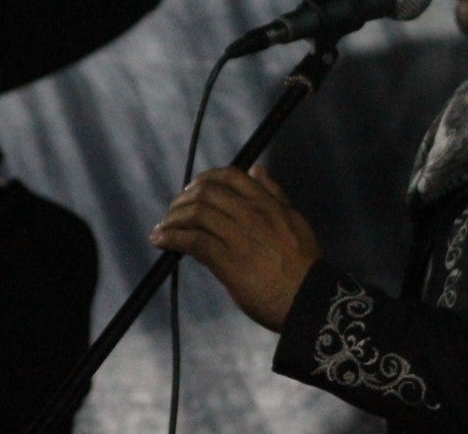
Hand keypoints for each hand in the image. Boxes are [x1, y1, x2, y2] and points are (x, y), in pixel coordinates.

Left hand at [150, 165, 320, 330]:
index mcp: (267, 203)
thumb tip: (256, 169)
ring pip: (196, 214)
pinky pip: (193, 241)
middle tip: (173, 211)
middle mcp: (251, 214)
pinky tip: (161, 240)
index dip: (205, 178)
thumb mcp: (294, 219)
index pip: (229, 176)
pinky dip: (171, 237)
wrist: (307, 299)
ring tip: (163, 227)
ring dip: (172, 219)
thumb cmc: (302, 262)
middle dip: (182, 199)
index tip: (192, 189)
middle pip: (206, 192)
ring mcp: (238, 237)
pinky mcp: (227, 261)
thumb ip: (274, 193)